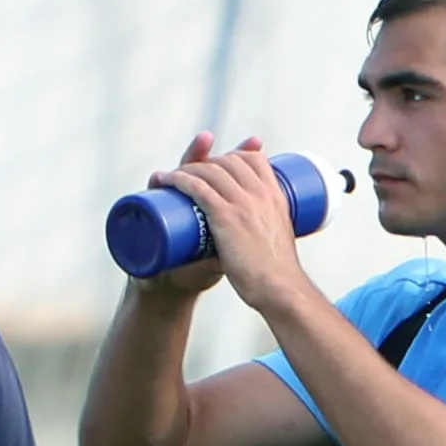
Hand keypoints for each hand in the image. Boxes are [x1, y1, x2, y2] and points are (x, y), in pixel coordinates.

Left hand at [151, 134, 313, 310]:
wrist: (279, 289)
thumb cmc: (278, 273)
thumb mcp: (278, 240)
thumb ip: (265, 234)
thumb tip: (253, 241)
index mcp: (276, 196)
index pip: (255, 160)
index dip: (233, 157)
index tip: (218, 168)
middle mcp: (260, 193)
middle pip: (228, 162)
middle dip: (205, 162)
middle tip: (189, 177)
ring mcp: (243, 203)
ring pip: (209, 171)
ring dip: (185, 168)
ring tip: (170, 179)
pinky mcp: (226, 216)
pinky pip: (198, 188)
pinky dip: (179, 180)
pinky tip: (166, 180)